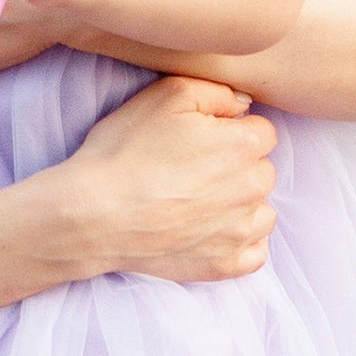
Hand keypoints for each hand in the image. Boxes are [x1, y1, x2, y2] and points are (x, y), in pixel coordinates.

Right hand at [57, 75, 276, 282]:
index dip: (230, 131)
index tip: (200, 141)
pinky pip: (255, 252)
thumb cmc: (125, 151)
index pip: (261, 131)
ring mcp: (241, 230)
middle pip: (262, 170)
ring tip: (199, 203)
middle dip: (237, 168)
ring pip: (261, 211)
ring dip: (241, 205)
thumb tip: (243, 105)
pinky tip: (210, 232)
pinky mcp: (226, 264)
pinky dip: (239, 243)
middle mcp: (253, 188)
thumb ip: (216, 91)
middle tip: (193, 171)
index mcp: (244, 144)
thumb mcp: (166, 95)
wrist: (93, 214)